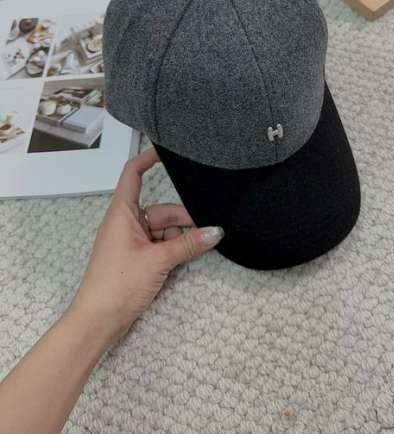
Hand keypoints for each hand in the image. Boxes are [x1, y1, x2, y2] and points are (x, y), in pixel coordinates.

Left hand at [68, 148, 223, 346]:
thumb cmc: (118, 284)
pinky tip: (189, 255)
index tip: (168, 151)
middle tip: (208, 229)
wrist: (97, 322)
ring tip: (199, 247)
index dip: (148, 158)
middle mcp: (126, 223)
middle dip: (183, 218)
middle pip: (160, 209)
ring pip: (163, 229)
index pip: (133, 174)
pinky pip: (160, 244)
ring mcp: (131, 241)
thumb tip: (216, 232)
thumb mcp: (158, 261)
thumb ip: (188, 244)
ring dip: (181, 237)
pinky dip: (174, 249)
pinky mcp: (136, 258)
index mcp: (122, 213)